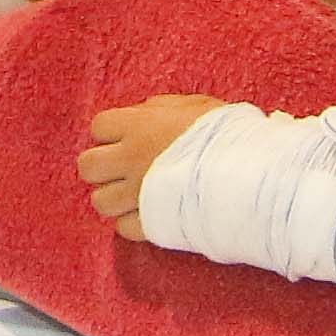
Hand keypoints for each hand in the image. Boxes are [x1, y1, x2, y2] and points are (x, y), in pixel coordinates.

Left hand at [77, 94, 224, 239]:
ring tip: (134, 196)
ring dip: (114, 199)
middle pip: (87, 166)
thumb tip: (146, 111)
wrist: (248, 173)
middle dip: (102, 168)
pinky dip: (133, 223)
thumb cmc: (227, 135)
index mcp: (138, 126)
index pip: (99, 127)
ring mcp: (137, 194)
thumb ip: (164, 108)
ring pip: (100, 202)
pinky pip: (123, 228)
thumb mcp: (198, 107)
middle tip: (123, 169)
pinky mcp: (150, 223)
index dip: (112, 133)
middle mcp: (130, 160)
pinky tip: (149, 214)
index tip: (128, 138)